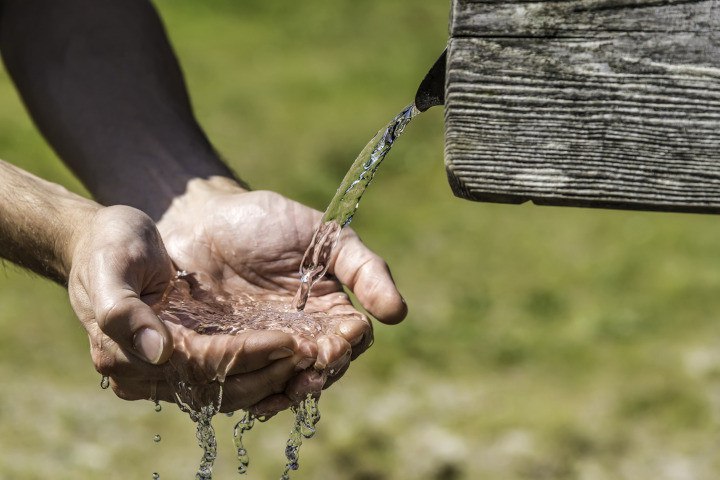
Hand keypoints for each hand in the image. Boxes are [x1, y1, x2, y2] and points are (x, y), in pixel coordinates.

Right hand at [66, 205, 314, 410]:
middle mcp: (149, 373)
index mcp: (125, 354)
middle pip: (221, 388)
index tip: (287, 340)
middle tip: (314, 352)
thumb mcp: (111, 263)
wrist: (104, 241)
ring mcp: (169, 370)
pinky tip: (295, 359)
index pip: (200, 366)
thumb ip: (124, 310)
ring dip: (274, 378)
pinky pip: (230, 378)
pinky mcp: (188, 359)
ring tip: (315, 359)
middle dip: (270, 372)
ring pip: (231, 390)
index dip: (245, 355)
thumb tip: (159, 352)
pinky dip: (264, 372)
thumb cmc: (109, 245)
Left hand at [157, 178, 406, 412]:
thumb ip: (364, 269)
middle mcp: (301, 334)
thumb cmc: (266, 222)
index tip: (339, 341)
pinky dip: (254, 396)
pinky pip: (246, 385)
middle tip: (312, 367)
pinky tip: (256, 400)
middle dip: (320, 373)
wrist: (202, 219)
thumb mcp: (324, 236)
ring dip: (290, 391)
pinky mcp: (229, 356)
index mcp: (329, 309)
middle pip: (322, 369)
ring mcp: (265, 347)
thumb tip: (398, 314)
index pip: (351, 339)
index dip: (348, 345)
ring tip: (286, 389)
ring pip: (287, 383)